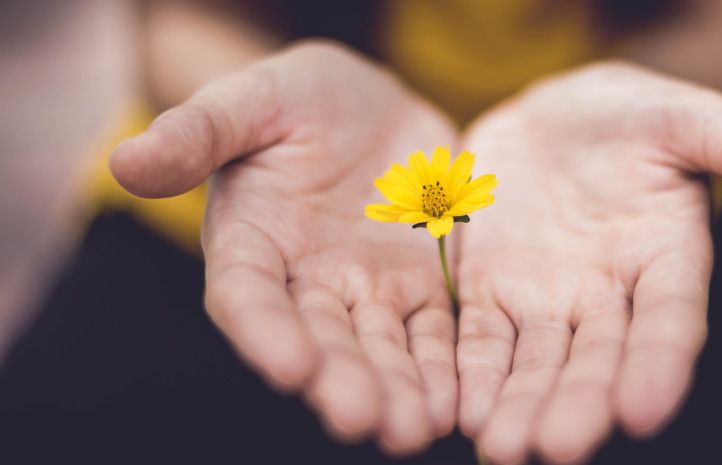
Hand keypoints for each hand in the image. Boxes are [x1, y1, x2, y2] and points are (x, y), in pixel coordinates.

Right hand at [110, 41, 458, 454]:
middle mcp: (306, 282)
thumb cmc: (296, 98)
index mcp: (251, 243)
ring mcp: (367, 290)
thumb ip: (198, 132)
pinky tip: (457, 403)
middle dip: (342, 381)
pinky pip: (434, 333)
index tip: (290, 367)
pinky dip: (444, 368)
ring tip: (415, 430)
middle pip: (321, 340)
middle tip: (364, 421)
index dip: (265, 332)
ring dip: (398, 391)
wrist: (369, 104)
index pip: (249, 297)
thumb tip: (124, 160)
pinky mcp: (420, 286)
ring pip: (381, 349)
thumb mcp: (250, 100)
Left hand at [456, 62, 721, 464]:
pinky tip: (460, 409)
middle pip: (597, 358)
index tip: (645, 409)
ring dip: (520, 405)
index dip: (660, 363)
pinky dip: (470, 373)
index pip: (671, 320)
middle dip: (579, 403)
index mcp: (667, 259)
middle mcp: (610, 296)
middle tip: (557, 448)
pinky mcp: (492, 292)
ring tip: (503, 448)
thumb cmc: (633, 117)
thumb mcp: (690, 120)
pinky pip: (480, 339)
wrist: (554, 117)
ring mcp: (548, 300)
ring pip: (536, 363)